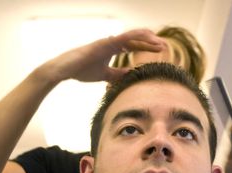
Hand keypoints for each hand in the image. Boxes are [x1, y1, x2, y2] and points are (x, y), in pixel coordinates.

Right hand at [38, 28, 165, 83]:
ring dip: (148, 39)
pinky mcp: (104, 43)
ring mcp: (108, 41)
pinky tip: (146, 38)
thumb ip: (118, 74)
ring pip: (133, 36)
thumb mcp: (105, 75)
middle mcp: (112, 42)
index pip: (134, 46)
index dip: (148, 48)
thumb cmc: (82, 70)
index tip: (161, 51)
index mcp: (113, 48)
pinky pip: (123, 38)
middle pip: (136, 40)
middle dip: (152, 42)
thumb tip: (131, 75)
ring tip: (160, 43)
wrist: (65, 70)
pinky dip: (135, 37)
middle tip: (165, 47)